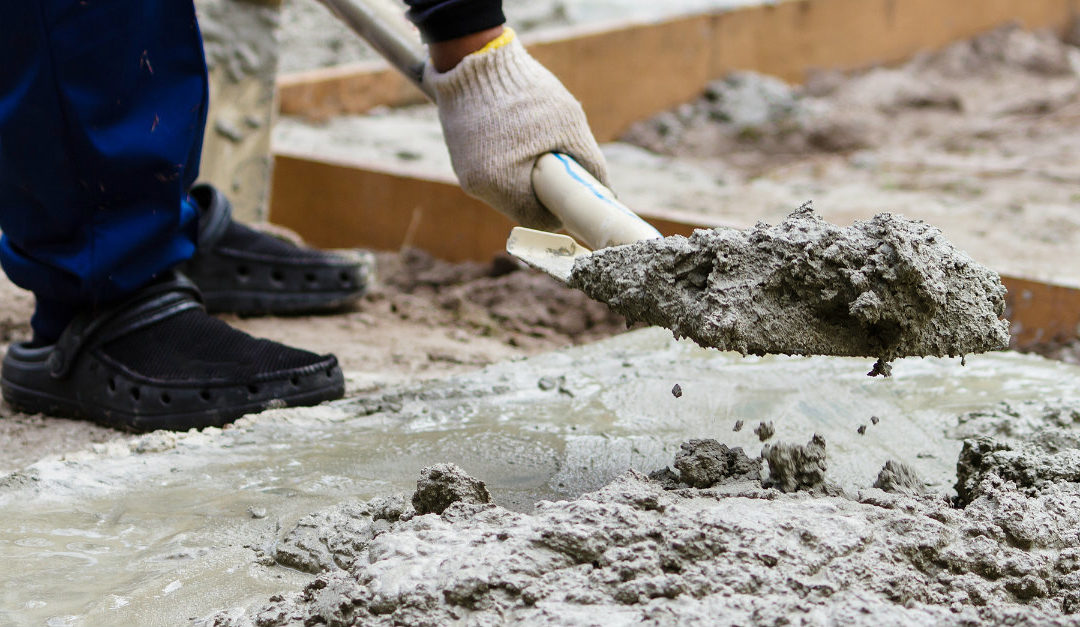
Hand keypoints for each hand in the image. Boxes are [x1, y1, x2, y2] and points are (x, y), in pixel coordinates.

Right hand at [424, 28, 608, 230]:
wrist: (473, 59)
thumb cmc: (526, 91)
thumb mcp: (569, 125)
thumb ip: (589, 163)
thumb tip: (605, 190)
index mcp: (502, 184)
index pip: (539, 220)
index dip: (560, 211)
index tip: (572, 196)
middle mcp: (478, 186)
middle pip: (522, 207)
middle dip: (543, 192)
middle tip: (558, 166)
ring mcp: (465, 172)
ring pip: (506, 191)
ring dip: (525, 177)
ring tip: (536, 146)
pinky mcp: (460, 158)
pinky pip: (491, 173)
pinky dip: (508, 163)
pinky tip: (517, 138)